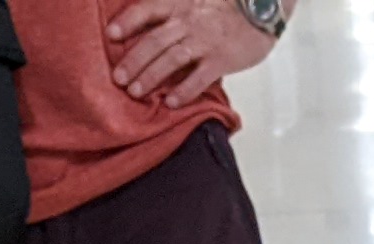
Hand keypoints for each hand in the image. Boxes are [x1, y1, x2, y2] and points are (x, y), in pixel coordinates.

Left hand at [103, 0, 272, 109]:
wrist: (263, 8)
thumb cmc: (228, 7)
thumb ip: (175, 10)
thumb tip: (150, 26)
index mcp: (180, 3)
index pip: (147, 10)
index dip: (127, 22)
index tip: (110, 35)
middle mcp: (189, 21)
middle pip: (154, 41)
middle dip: (133, 61)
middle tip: (118, 78)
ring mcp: (205, 41)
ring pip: (171, 59)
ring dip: (151, 77)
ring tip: (135, 92)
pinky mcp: (222, 59)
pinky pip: (199, 78)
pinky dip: (183, 91)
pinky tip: (171, 103)